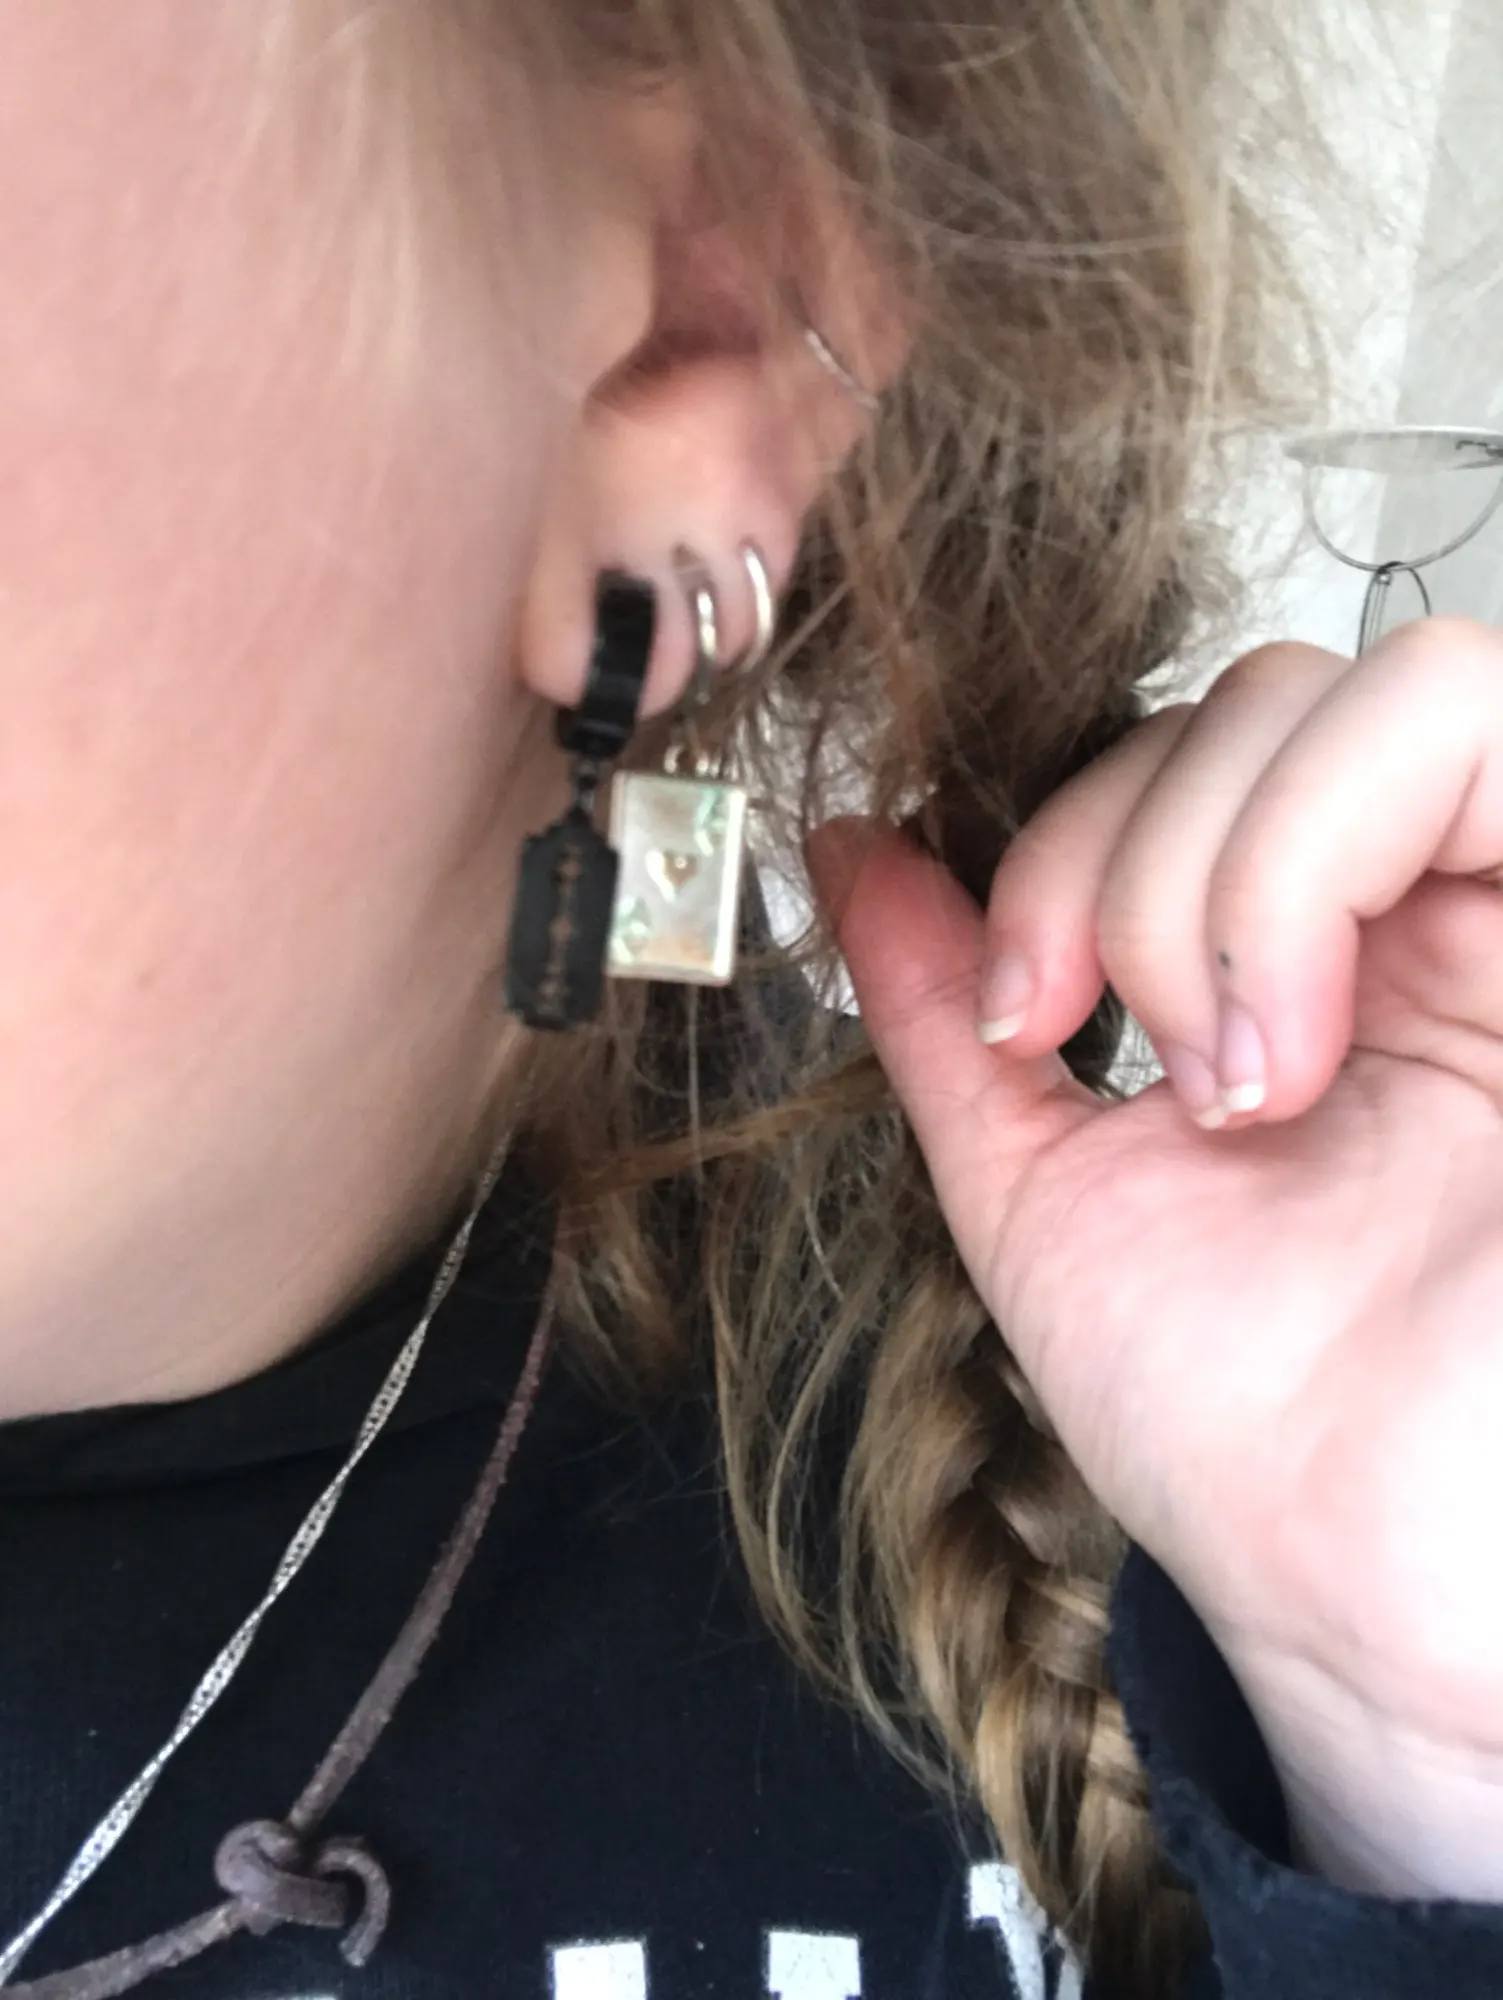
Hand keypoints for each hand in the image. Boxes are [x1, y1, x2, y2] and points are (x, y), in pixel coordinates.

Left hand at [812, 617, 1502, 1901]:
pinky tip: (1298, 1050)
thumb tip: (847, 851)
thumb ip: (948, 1002)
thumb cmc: (1233, 1411)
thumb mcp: (1039, 1176)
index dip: (1062, 841)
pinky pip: (1460, 722)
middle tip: (1129, 1060)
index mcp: (1303, 962)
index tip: (1024, 1016)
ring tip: (1235, 1084)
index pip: (1178, 752)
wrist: (1361, 1573)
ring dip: (1221, 878)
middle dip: (1128, 863)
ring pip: (1361, 690)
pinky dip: (1306, 859)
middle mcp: (1423, 918)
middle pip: (1257, 697)